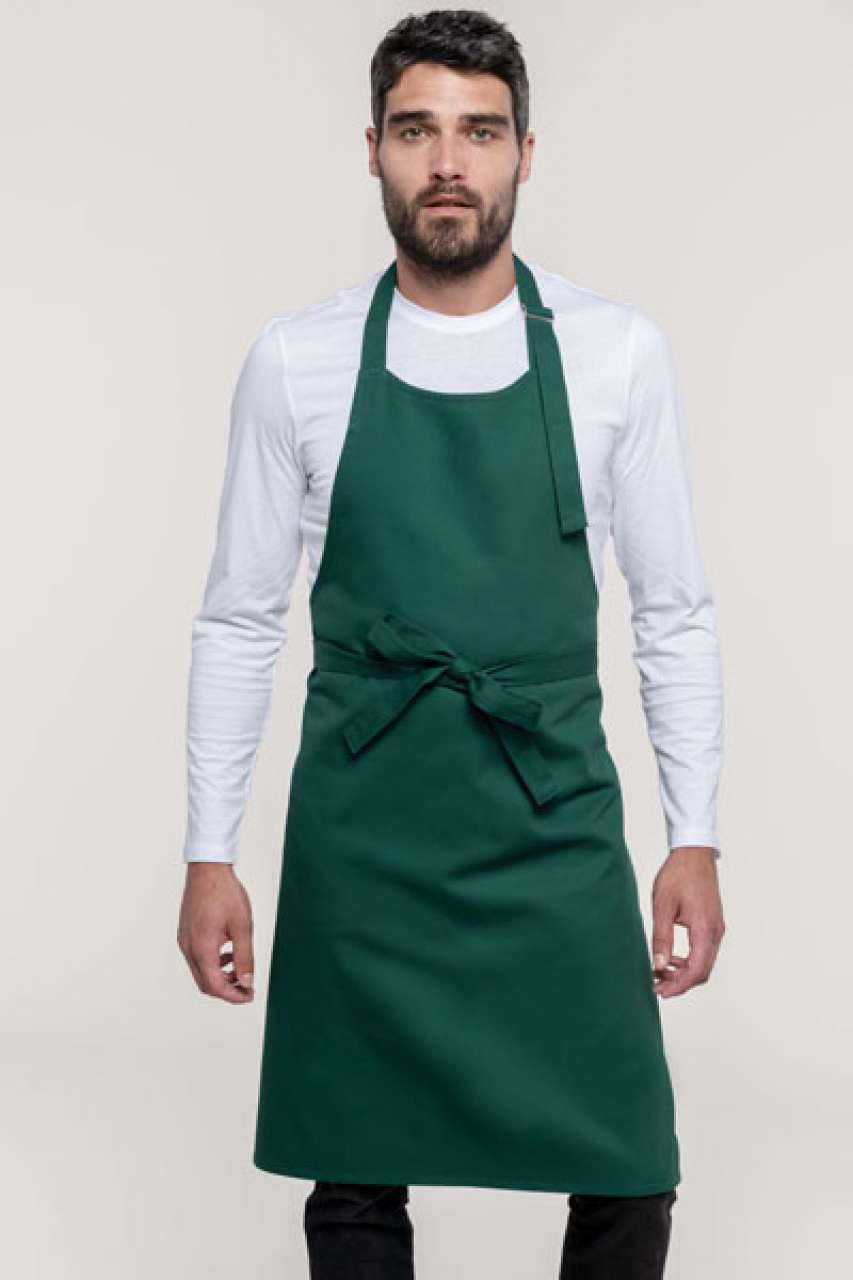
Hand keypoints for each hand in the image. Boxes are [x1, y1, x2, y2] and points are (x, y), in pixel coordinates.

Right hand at [177, 863, 254, 1003]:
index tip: (249, 995)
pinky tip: (228, 953)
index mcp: (202, 948)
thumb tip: (247, 981)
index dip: (234, 996)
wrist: (207, 869)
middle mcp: (189, 948)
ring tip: (240, 969)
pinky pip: (197, 958)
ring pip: (200, 972)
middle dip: (227, 990)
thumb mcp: (242, 926)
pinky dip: (212, 963)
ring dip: (220, 977)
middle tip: (247, 987)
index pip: (215, 986)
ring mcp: (184, 941)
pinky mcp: (185, 934)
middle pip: (205, 984)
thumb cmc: (225, 893)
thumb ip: (245, 957)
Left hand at [650, 846, 724, 997]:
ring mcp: (717, 928)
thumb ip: (661, 938)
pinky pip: (704, 951)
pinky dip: (689, 960)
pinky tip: (672, 957)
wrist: (694, 853)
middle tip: (657, 986)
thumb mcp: (662, 906)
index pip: (696, 971)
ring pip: (704, 962)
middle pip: (702, 972)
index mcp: (705, 929)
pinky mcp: (713, 923)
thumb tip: (658, 965)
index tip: (659, 992)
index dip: (677, 986)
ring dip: (684, 972)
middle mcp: (715, 932)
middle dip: (680, 983)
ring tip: (660, 972)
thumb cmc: (678, 875)